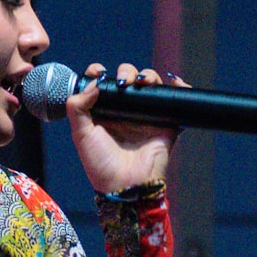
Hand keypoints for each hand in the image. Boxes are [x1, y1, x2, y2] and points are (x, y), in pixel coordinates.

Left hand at [66, 62, 190, 193]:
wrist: (126, 185)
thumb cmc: (101, 164)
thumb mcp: (81, 135)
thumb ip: (77, 108)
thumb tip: (92, 84)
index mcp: (104, 112)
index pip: (102, 84)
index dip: (99, 73)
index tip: (98, 72)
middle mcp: (124, 111)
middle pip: (128, 78)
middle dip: (127, 72)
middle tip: (124, 82)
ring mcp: (145, 116)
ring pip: (150, 85)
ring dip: (149, 76)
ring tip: (143, 82)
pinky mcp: (165, 123)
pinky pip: (175, 100)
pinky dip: (178, 87)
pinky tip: (173, 82)